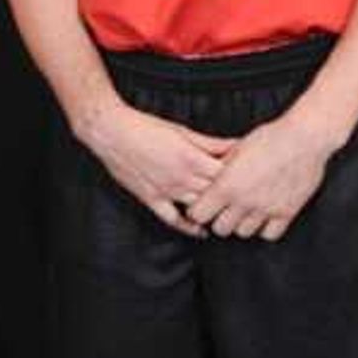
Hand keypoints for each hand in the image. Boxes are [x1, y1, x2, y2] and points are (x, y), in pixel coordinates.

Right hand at [79, 103, 237, 235]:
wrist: (112, 133)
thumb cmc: (145, 127)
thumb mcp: (183, 131)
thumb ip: (211, 143)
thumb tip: (236, 144)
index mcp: (192, 158)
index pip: (227, 174)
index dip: (239, 175)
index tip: (245, 173)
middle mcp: (181, 178)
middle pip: (216, 192)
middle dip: (229, 192)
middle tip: (240, 192)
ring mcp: (166, 191)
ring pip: (199, 207)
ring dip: (212, 208)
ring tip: (225, 208)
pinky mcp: (151, 199)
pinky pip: (172, 219)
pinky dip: (188, 228)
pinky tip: (200, 230)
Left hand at [183, 113, 334, 240]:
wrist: (304, 137)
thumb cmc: (270, 138)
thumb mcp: (233, 150)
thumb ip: (218, 171)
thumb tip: (206, 183)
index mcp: (226, 185)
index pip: (198, 215)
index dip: (199, 210)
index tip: (205, 205)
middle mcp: (244, 201)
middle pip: (220, 229)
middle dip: (220, 219)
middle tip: (226, 208)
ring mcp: (266, 209)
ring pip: (243, 233)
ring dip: (242, 223)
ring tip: (247, 210)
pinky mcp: (287, 212)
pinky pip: (269, 234)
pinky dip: (266, 228)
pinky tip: (265, 215)